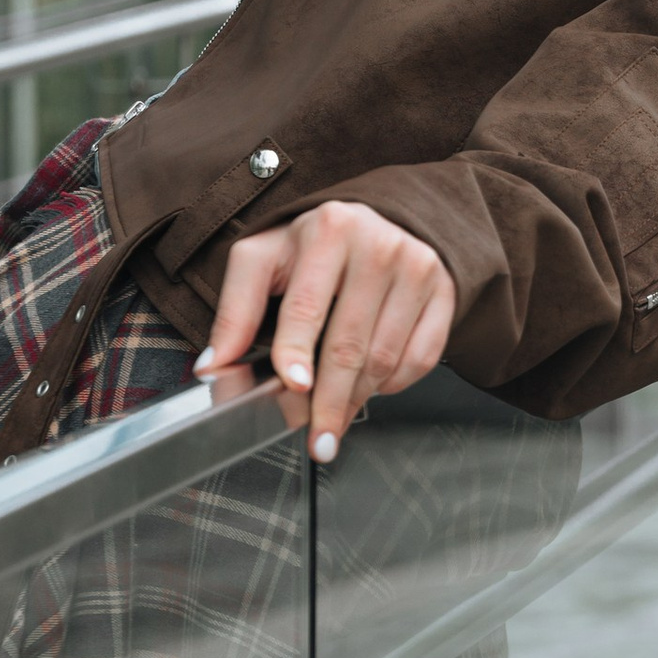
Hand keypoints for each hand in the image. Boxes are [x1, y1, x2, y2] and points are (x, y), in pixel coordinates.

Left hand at [195, 201, 456, 461]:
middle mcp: (379, 246)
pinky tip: (371, 383)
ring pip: (386, 358)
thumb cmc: (315, 244)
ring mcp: (418, 269)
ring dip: (358, 399)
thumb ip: (235, 309)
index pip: (308, 306)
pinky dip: (394, 383)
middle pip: (350, 344)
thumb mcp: (264, 259)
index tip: (295, 387)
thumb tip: (213, 365)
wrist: (381, 218)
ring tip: (336, 416)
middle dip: (330, 401)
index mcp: (329, 230)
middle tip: (318, 439)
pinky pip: (422, 358)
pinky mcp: (444, 292)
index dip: (297, 352)